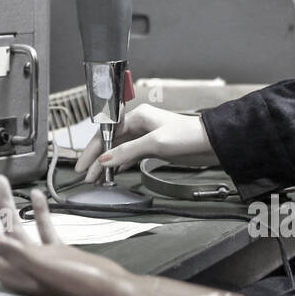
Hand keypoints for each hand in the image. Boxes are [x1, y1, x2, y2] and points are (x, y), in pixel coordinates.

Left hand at [0, 174, 140, 295]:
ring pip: (15, 226)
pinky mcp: (56, 253)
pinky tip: (35, 195)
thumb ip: (14, 252)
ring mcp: (38, 259)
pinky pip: (41, 228)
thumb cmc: (80, 285)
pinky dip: (37, 210)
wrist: (112, 290)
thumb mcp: (43, 265)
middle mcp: (20, 265)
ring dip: (5, 203)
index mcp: (12, 271)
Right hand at [74, 104, 217, 182]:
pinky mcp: (152, 147)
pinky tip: (113, 173)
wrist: (210, 143)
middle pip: (110, 143)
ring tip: (97, 179)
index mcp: (137, 116)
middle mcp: (138, 124)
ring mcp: (144, 136)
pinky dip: (119, 164)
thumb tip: (104, 159)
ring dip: (107, 164)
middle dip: (97, 159)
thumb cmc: (187, 136)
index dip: (93, 150)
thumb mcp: (154, 143)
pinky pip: (129, 155)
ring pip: (118, 150)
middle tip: (86, 175)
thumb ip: (127, 152)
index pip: (107, 133)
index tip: (84, 164)